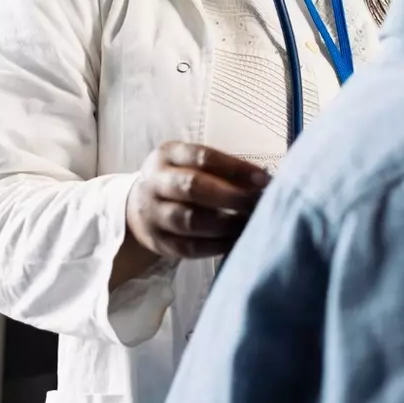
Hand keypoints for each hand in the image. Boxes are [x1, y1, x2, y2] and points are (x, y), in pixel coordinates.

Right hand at [126, 142, 269, 260]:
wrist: (139, 206)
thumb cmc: (181, 179)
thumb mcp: (193, 164)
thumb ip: (224, 170)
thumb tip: (263, 182)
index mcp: (169, 155)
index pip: (203, 157)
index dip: (236, 168)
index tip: (264, 179)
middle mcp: (156, 182)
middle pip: (192, 187)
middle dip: (231, 197)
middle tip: (257, 204)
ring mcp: (152, 213)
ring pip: (189, 220)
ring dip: (225, 224)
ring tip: (249, 224)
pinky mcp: (157, 241)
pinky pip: (187, 247)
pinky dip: (215, 246)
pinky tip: (235, 241)